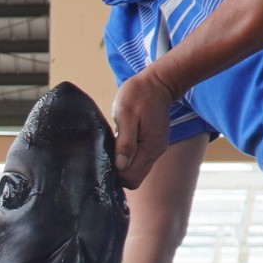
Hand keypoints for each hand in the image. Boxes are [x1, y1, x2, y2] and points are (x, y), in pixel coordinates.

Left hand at [108, 69, 178, 188]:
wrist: (159, 82)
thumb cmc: (139, 94)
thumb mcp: (126, 114)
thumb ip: (125, 141)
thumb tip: (120, 165)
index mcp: (148, 148)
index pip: (130, 178)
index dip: (115, 175)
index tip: (103, 162)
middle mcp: (155, 153)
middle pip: (134, 180)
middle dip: (118, 175)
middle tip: (104, 158)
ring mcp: (156, 150)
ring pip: (137, 172)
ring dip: (123, 168)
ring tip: (111, 151)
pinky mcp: (154, 144)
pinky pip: (140, 162)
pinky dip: (128, 160)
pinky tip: (119, 147)